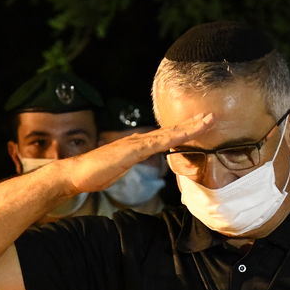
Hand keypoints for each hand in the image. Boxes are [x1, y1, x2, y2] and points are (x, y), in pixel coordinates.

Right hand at [55, 112, 211, 193]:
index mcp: (138, 145)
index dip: (185, 130)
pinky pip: (157, 144)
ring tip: (207, 120)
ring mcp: (136, 144)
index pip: (167, 136)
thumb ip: (131, 162)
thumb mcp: (120, 168)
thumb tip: (136, 161)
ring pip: (169, 134)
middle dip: (193, 123)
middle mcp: (139, 140)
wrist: (76, 174)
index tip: (201, 125)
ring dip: (189, 127)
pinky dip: (173, 138)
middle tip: (212, 115)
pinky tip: (185, 134)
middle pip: (172, 131)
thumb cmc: (95, 173)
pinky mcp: (131, 151)